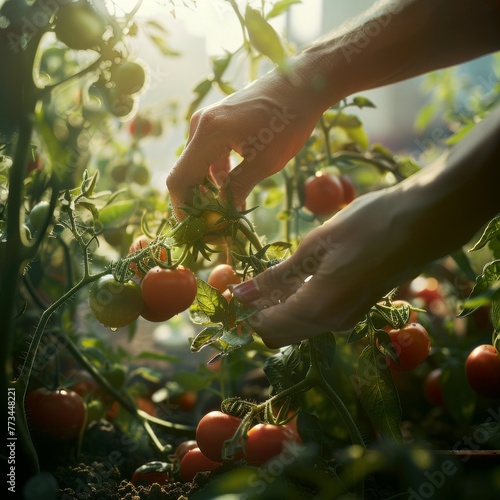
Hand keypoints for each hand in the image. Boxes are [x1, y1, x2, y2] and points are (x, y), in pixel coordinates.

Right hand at [166, 65, 326, 218]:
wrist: (303, 84)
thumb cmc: (288, 122)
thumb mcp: (264, 163)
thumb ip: (236, 190)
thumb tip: (219, 217)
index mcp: (208, 134)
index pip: (179, 179)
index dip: (183, 208)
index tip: (197, 228)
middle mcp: (200, 126)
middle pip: (186, 173)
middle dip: (198, 201)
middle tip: (216, 223)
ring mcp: (208, 121)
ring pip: (198, 165)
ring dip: (209, 188)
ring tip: (228, 209)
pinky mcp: (218, 121)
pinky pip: (208, 153)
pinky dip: (217, 173)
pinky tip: (231, 187)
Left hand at [231, 188, 422, 347]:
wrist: (425, 222)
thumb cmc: (370, 224)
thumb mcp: (317, 244)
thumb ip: (278, 275)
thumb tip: (241, 294)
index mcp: (319, 308)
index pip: (267, 326)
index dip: (244, 312)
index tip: (231, 291)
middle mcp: (332, 324)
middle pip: (280, 335)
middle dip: (257, 315)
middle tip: (245, 285)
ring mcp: (347, 320)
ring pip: (297, 328)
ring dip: (276, 310)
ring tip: (265, 278)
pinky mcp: (355, 310)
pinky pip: (314, 319)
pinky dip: (295, 306)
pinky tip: (292, 279)